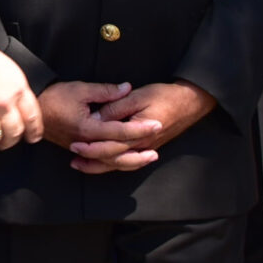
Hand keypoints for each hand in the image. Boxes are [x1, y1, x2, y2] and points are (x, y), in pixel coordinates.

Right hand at [0, 28, 41, 152]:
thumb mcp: (5, 66)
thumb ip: (12, 86)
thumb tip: (15, 101)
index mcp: (17, 87)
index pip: (33, 117)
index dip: (34, 131)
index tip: (32, 137)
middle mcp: (4, 103)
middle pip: (14, 133)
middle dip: (10, 141)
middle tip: (5, 141)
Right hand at [36, 82, 163, 173]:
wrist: (32, 110)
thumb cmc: (54, 97)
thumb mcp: (81, 89)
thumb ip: (106, 91)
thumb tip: (127, 88)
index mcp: (88, 128)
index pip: (120, 131)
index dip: (140, 128)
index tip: (157, 124)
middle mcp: (86, 143)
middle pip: (117, 153)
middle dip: (139, 152)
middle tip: (157, 150)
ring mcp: (82, 149)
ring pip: (110, 161)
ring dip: (130, 161)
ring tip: (148, 158)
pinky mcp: (79, 150)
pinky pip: (101, 161)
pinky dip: (115, 162)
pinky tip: (127, 161)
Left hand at [68, 82, 217, 170]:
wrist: (190, 102)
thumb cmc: (165, 96)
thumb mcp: (138, 96)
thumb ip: (117, 107)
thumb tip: (97, 117)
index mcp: (138, 133)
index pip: (111, 146)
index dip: (91, 146)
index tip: (74, 144)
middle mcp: (142, 146)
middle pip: (113, 159)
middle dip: (91, 160)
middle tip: (73, 158)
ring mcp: (146, 148)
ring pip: (120, 164)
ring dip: (100, 166)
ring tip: (81, 165)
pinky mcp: (148, 147)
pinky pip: (129, 162)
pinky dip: (114, 165)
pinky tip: (104, 163)